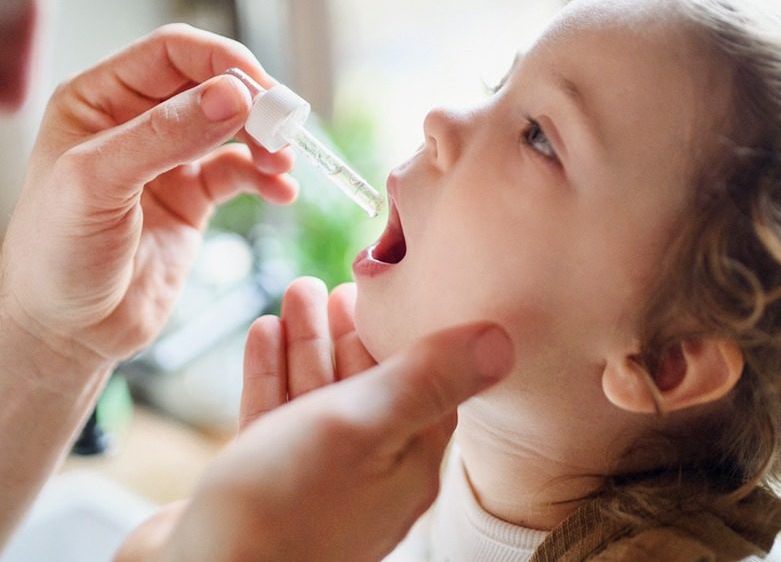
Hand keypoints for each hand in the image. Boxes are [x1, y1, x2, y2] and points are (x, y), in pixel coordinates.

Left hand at [0, 24, 296, 363]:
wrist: (67, 332)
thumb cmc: (56, 257)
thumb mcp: (99, 184)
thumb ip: (165, 135)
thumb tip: (234, 95)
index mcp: (98, 100)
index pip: (172, 53)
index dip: (222, 62)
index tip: (261, 90)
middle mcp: (135, 121)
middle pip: (213, 86)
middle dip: (255, 104)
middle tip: (285, 129)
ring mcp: (168, 160)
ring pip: (234, 127)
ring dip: (267, 141)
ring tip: (283, 165)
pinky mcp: (194, 197)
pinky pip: (241, 172)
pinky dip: (268, 178)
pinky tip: (282, 191)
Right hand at [119, 279, 513, 561]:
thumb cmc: (282, 508)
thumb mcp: (364, 425)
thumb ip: (428, 379)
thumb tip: (503, 342)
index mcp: (407, 463)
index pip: (424, 385)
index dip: (411, 335)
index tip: (398, 291)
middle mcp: (367, 476)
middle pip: (368, 386)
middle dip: (352, 332)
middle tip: (339, 285)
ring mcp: (314, 483)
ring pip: (318, 398)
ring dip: (308, 343)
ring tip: (298, 290)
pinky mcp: (264, 487)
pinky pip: (276, 419)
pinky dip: (272, 374)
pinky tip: (264, 333)